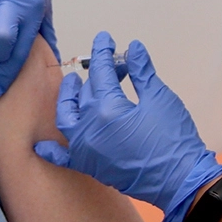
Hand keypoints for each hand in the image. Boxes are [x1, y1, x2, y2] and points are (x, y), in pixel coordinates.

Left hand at [35, 32, 221, 221]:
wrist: (181, 182)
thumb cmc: (173, 139)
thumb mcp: (160, 98)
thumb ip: (142, 72)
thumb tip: (133, 48)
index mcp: (107, 109)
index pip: (101, 73)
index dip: (103, 52)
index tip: (104, 39)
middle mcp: (89, 129)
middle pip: (86, 93)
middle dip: (97, 75)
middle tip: (109, 66)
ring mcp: (86, 150)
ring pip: (66, 118)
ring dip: (68, 100)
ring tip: (74, 86)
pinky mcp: (90, 167)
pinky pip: (63, 157)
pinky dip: (51, 150)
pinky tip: (40, 144)